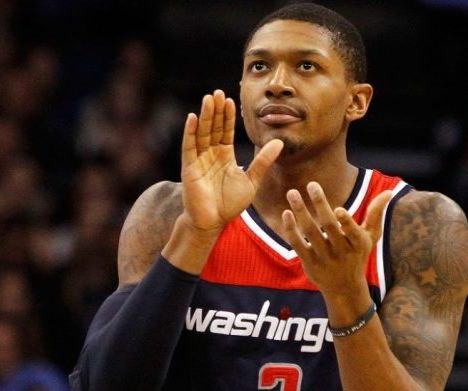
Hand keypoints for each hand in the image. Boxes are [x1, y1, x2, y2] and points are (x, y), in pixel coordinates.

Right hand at [180, 90, 283, 233]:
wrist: (213, 222)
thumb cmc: (230, 204)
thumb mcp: (251, 181)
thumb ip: (263, 162)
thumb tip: (279, 142)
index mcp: (224, 156)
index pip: (225, 131)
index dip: (227, 116)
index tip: (231, 100)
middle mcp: (210, 154)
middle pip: (212, 128)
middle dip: (215, 111)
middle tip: (218, 92)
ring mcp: (198, 160)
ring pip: (201, 133)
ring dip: (204, 116)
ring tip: (208, 98)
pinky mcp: (188, 168)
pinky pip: (189, 147)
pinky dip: (190, 132)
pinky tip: (192, 117)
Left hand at [281, 182, 391, 297]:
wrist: (344, 288)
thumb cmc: (358, 255)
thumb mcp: (371, 237)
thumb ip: (376, 213)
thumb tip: (389, 191)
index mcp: (358, 244)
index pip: (353, 232)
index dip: (346, 222)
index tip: (339, 209)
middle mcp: (341, 251)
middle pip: (328, 226)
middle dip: (320, 204)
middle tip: (312, 184)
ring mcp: (324, 257)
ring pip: (310, 232)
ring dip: (300, 211)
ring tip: (292, 192)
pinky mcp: (309, 262)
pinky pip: (298, 244)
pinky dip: (291, 229)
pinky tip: (287, 213)